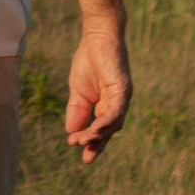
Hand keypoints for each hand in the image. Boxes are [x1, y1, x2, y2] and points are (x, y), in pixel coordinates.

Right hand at [66, 19, 130, 163]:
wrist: (96, 36)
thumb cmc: (88, 60)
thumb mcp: (78, 91)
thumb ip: (77, 111)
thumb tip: (71, 133)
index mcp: (107, 105)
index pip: (101, 129)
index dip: (93, 143)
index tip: (84, 158)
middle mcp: (118, 104)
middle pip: (109, 131)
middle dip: (97, 145)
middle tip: (86, 158)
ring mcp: (122, 98)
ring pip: (112, 124)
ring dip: (97, 135)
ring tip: (81, 141)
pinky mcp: (123, 90)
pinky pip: (116, 111)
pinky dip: (106, 122)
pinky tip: (95, 129)